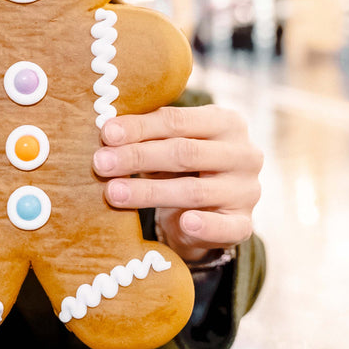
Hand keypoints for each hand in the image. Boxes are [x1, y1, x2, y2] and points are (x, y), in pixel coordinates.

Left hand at [91, 105, 262, 263]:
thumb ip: (148, 133)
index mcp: (226, 122)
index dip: (140, 127)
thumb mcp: (170, 143)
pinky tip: (184, 222)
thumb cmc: (183, 165)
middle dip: (138, 157)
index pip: (178, 120)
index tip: (106, 134)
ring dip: (149, 192)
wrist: (210, 208)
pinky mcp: (243, 224)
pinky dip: (205, 225)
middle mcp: (244, 154)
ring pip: (194, 190)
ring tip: (113, 193)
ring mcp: (247, 190)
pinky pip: (225, 227)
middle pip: (184, 153)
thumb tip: (108, 130)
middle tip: (101, 163)